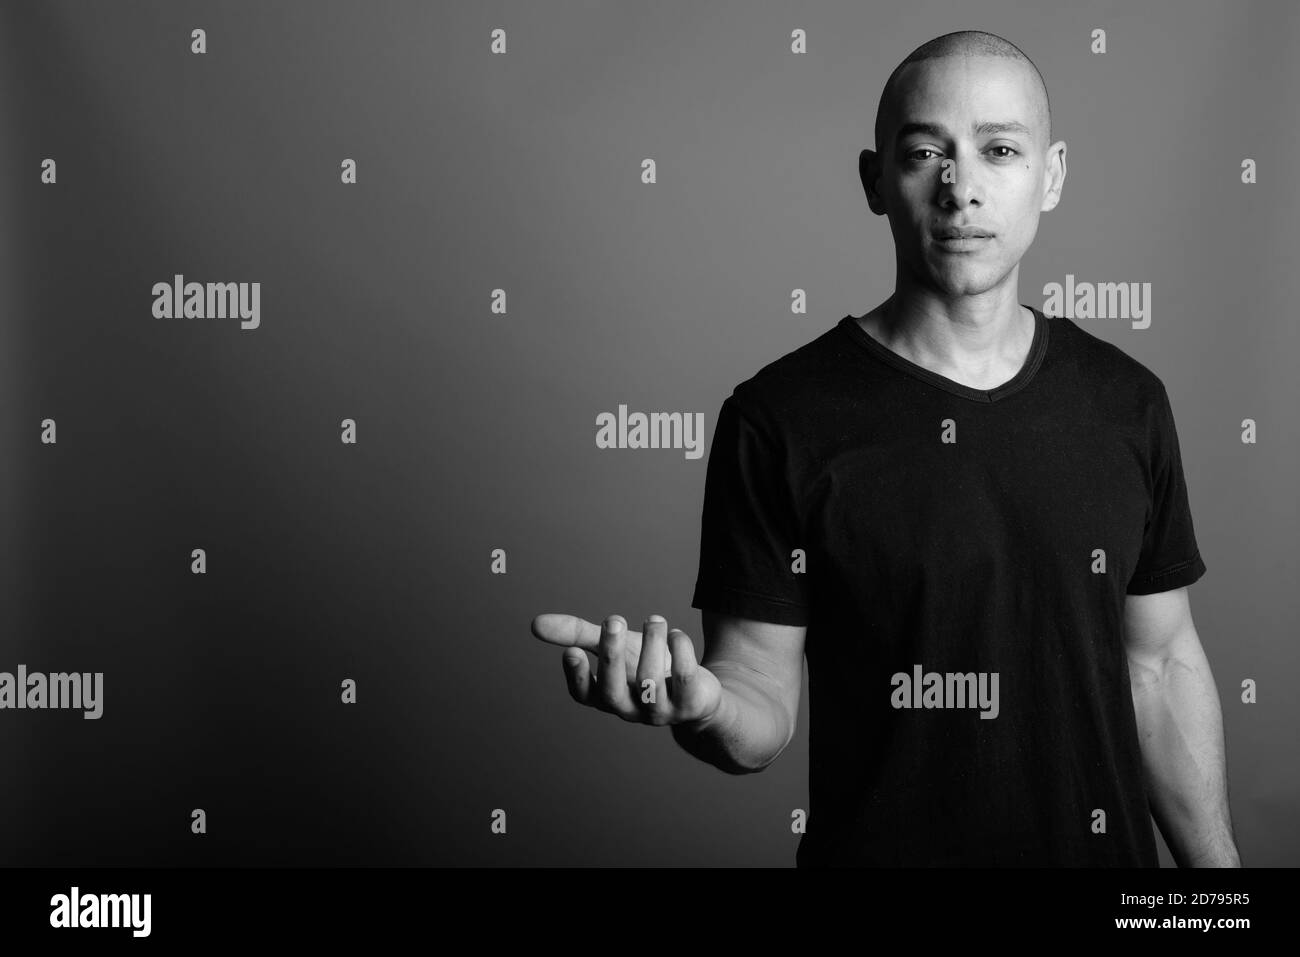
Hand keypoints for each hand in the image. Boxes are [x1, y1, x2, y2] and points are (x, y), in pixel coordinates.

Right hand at [530, 613, 722, 725]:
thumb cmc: (645, 665)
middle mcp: (630, 709)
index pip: (584, 696)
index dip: (577, 676)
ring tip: (654, 620)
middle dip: (612, 654)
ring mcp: (660, 711)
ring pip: (650, 682)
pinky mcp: (689, 705)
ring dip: (651, 644)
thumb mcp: (614, 647)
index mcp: (606, 697)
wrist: (697, 691)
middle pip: (613, 690)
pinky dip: (679, 650)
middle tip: (614, 620)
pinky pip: (683, 678)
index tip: (573, 651)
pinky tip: (675, 633)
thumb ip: (578, 635)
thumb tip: (535, 624)